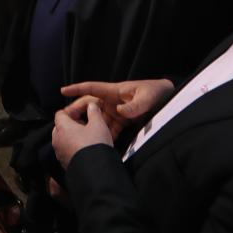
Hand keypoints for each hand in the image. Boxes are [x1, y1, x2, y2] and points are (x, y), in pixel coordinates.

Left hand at [52, 99, 113, 168]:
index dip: (72, 110)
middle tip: (87, 123)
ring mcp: (59, 152)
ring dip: (74, 136)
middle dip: (73, 123)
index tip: (83, 110)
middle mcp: (57, 139)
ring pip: (64, 139)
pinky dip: (75, 147)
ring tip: (89, 136)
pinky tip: (87, 148)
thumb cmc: (94, 145)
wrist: (95, 172)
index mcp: (62, 127)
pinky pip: (67, 150)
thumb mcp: (98, 124)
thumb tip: (91, 106)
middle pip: (61, 126)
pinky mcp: (64, 163)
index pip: (61, 113)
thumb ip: (94, 112)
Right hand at [59, 78, 175, 140]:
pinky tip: (99, 144)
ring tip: (79, 137)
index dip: (77, 89)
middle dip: (78, 112)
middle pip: (90, 106)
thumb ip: (135, 105)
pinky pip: (110, 129)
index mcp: (114, 91)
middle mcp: (112, 101)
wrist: (169, 99)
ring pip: (98, 119)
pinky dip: (104, 136)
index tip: (63, 91)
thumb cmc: (157, 92)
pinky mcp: (124, 121)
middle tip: (65, 122)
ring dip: (90, 127)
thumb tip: (119, 112)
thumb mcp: (147, 97)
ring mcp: (117, 112)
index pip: (92, 88)